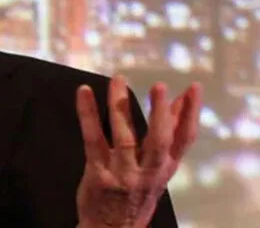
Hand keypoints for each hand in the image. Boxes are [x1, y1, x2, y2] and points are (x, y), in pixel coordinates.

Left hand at [75, 75, 201, 227]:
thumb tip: (177, 106)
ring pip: (124, 136)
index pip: (182, 140)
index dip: (189, 114)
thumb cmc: (134, 195)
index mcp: (164, 170)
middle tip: (158, 86)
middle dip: (160, 113)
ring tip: (118, 80)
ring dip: (121, 105)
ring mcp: (122, 172)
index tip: (192, 89)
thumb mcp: (157, 173)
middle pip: (158, 141)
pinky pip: (93, 138)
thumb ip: (165, 141)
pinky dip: (88, 113)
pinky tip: (85, 93)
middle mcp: (147, 172)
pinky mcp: (98, 172)